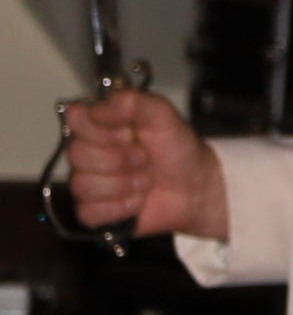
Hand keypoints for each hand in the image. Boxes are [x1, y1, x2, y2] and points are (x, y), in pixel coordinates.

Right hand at [63, 89, 225, 239]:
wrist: (196, 187)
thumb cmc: (176, 148)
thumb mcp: (163, 116)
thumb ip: (133, 102)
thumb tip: (100, 106)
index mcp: (99, 123)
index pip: (75, 117)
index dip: (101, 128)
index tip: (129, 133)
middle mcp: (87, 151)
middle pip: (76, 154)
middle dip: (119, 159)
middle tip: (144, 159)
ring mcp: (88, 181)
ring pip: (81, 185)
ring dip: (123, 185)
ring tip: (145, 181)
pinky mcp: (94, 211)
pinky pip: (88, 212)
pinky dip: (120, 208)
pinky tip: (137, 201)